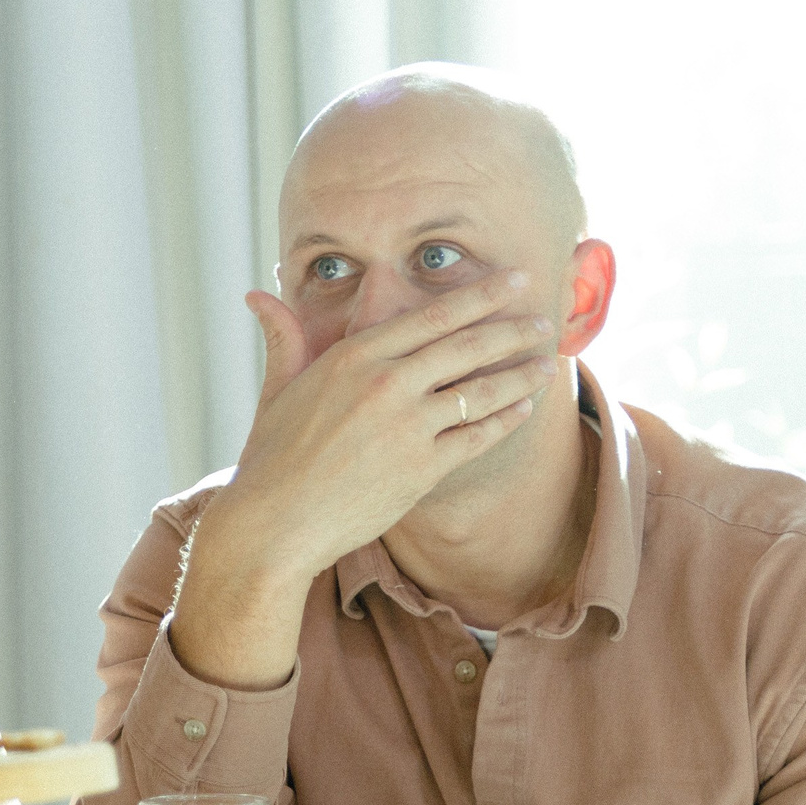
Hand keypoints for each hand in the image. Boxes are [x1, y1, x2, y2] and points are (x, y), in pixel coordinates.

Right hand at [214, 271, 559, 584]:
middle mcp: (386, 384)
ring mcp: (408, 427)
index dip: (482, 295)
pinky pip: (477, 437)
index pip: (433, 315)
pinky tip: (522, 410)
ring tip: (547, 366)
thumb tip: (258, 294)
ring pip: (481, 391)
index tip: (515, 281)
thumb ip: (284, 338)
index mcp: (353, 357)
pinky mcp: (422, 468)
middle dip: (514, 330)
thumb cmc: (270, 457)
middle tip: (544, 322)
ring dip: (521, 376)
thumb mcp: (276, 389)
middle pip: (468, 346)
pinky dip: (505, 421)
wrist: (275, 523)